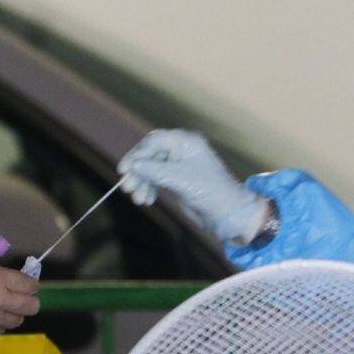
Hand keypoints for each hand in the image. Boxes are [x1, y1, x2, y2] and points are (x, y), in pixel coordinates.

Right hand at [0, 265, 39, 342]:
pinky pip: (0, 330)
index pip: (29, 284)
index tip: (29, 285)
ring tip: (3, 309)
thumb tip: (8, 278)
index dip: (31, 284)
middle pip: (32, 305)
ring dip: (14, 314)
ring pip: (18, 320)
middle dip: (31, 302)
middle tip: (23, 299)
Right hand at [118, 129, 267, 242]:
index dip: (137, 154)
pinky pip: (157, 178)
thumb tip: (133, 165)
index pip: (154, 141)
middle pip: (150, 155)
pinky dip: (150, 187)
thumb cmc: (210, 191)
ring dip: (142, 182)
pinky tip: (147, 199)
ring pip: (152, 168)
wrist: (229, 212)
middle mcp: (183, 150)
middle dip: (139, 171)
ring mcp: (180, 164)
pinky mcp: (179, 178)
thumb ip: (155, 171)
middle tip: (128, 188)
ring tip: (139, 199)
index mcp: (187, 142)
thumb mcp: (180, 179)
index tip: (124, 170)